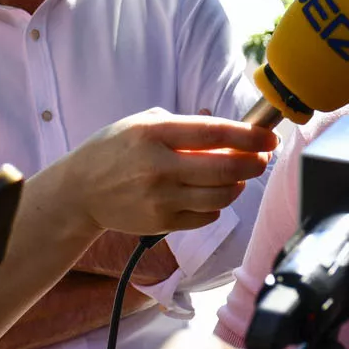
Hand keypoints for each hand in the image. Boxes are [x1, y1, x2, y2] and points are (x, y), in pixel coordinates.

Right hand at [48, 108, 275, 239]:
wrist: (79, 191)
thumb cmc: (115, 150)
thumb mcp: (142, 124)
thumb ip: (185, 125)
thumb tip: (231, 131)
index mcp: (154, 133)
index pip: (214, 133)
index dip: (249, 136)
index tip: (268, 137)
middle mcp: (158, 166)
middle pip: (224, 167)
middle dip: (253, 163)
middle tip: (263, 159)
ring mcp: (159, 198)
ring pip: (220, 196)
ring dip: (238, 185)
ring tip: (238, 176)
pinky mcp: (160, 224)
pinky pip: (206, 216)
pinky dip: (217, 206)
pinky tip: (212, 195)